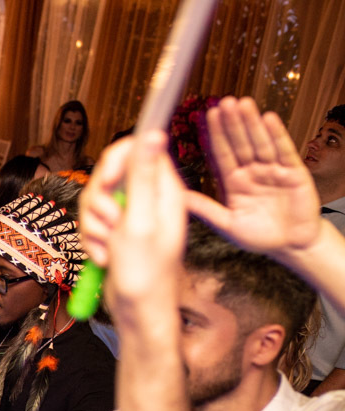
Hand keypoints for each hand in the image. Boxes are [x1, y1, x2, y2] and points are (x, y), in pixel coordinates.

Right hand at [79, 131, 185, 307]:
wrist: (138, 311)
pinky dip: (92, 240)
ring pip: (95, 199)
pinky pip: (92, 222)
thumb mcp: (141, 221)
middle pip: (110, 173)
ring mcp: (131, 215)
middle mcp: (148, 198)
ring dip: (93, 225)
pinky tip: (103, 257)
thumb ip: (143, 176)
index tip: (107, 182)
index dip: (116, 161)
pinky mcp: (117, 232)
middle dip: (98, 199)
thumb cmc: (146, 273)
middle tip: (107, 222)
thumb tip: (153, 132)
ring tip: (106, 247)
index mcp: (164, 189)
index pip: (137, 149)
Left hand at [186, 96, 322, 258]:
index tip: (207, 115)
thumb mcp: (227, 224)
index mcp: (234, 182)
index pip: (222, 154)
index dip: (215, 135)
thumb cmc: (259, 237)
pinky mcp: (294, 173)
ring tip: (243, 103)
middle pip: (240, 143)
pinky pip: (284, 151)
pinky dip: (277, 134)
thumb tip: (177, 197)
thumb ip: (205, 208)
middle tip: (223, 101)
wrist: (291, 247)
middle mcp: (252, 172)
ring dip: (251, 123)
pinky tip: (268, 118)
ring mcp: (273, 171)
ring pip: (260, 142)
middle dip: (232, 123)